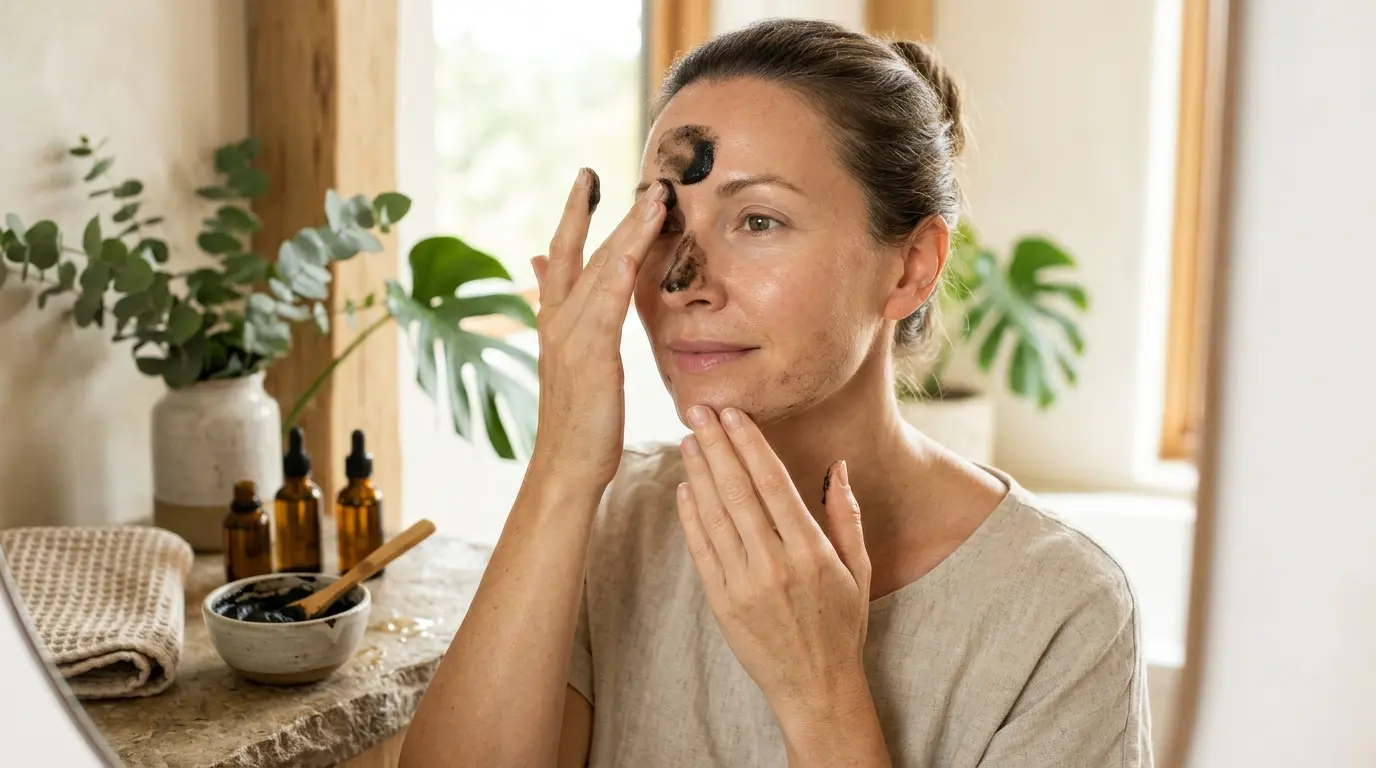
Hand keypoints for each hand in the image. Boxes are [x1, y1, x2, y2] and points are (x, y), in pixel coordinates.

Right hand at [529, 172, 667, 486]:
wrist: (566, 465)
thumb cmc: (577, 419)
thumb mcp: (568, 359)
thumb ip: (558, 311)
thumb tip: (535, 267)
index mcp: (555, 321)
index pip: (561, 255)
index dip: (574, 215)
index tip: (586, 178)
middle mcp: (557, 320)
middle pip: (577, 252)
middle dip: (591, 209)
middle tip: (603, 170)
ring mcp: (570, 335)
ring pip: (599, 268)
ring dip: (626, 229)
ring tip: (649, 195)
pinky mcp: (591, 354)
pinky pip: (608, 301)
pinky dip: (622, 267)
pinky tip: (638, 243)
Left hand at [675, 405, 872, 724]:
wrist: (816, 687)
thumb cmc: (841, 626)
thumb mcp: (858, 569)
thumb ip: (845, 515)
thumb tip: (838, 465)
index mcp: (811, 552)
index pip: (773, 484)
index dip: (750, 445)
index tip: (733, 413)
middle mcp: (775, 565)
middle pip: (738, 492)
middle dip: (716, 446)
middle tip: (697, 410)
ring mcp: (744, 585)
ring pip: (715, 516)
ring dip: (698, 474)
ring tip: (687, 440)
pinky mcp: (721, 603)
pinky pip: (701, 551)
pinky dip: (691, 517)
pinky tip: (685, 488)